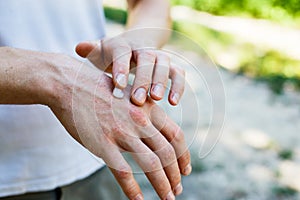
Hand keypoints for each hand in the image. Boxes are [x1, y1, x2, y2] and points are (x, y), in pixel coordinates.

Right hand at [49, 58, 190, 199]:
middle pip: (168, 153)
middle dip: (176, 176)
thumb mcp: (130, 95)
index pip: (176, 136)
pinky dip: (133, 190)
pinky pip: (123, 171)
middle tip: (177, 190)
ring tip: (167, 198)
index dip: (184, 156)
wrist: (70, 83)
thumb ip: (144, 112)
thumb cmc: (100, 89)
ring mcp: (122, 132)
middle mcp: (140, 120)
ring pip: (151, 164)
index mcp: (148, 108)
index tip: (185, 170)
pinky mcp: (102, 142)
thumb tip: (154, 130)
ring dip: (162, 185)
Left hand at [75, 35, 184, 105]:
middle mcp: (143, 49)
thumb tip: (78, 48)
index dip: (121, 67)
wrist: (137, 44)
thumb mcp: (102, 52)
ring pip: (165, 64)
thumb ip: (92, 50)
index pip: (122, 53)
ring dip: (162, 81)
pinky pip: (178, 73)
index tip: (119, 86)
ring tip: (157, 99)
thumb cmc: (115, 55)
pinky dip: (178, 86)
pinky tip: (173, 102)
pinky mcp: (170, 66)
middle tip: (138, 99)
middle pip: (146, 58)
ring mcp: (159, 56)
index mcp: (124, 45)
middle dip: (143, 78)